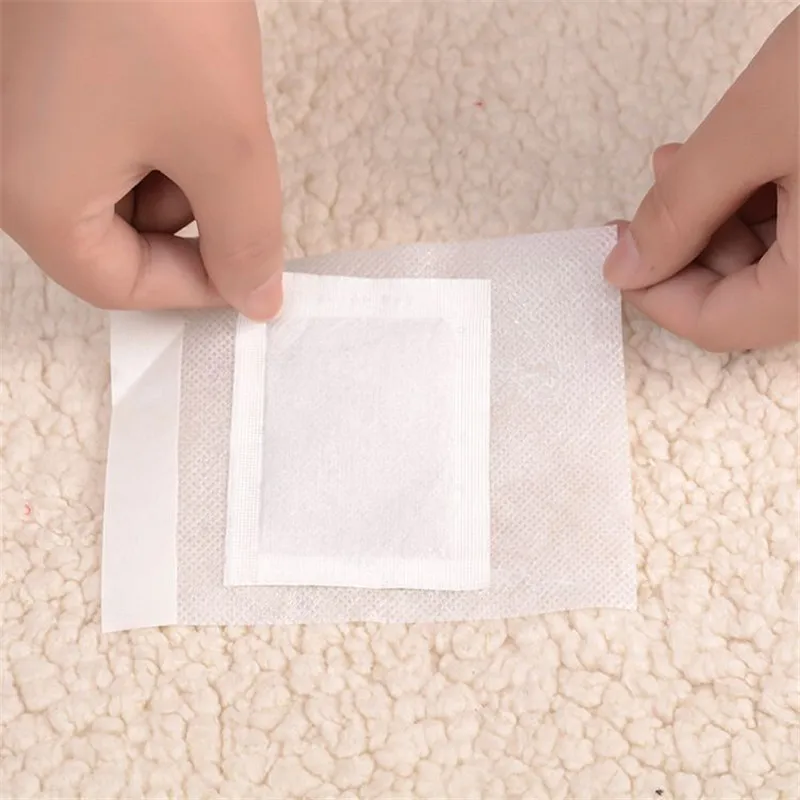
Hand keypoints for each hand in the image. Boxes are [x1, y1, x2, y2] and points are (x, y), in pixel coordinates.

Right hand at [1, 1, 282, 318]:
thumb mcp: (222, 141)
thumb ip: (245, 237)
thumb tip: (256, 300)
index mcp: (31, 196)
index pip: (118, 286)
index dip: (195, 287)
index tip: (253, 270)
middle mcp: (5, 164)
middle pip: (112, 238)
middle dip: (187, 215)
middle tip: (228, 161)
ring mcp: (12, 116)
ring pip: (111, 185)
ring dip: (175, 166)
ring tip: (198, 95)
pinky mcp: (30, 78)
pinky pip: (98, 134)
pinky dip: (151, 126)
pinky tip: (171, 73)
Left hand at [603, 9, 797, 352]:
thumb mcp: (754, 131)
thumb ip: (679, 210)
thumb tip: (623, 268)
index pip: (718, 325)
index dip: (653, 293)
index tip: (616, 252)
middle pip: (743, 295)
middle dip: (684, 246)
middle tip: (648, 196)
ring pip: (772, 259)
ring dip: (715, 217)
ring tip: (684, 160)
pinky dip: (757, 197)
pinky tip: (732, 154)